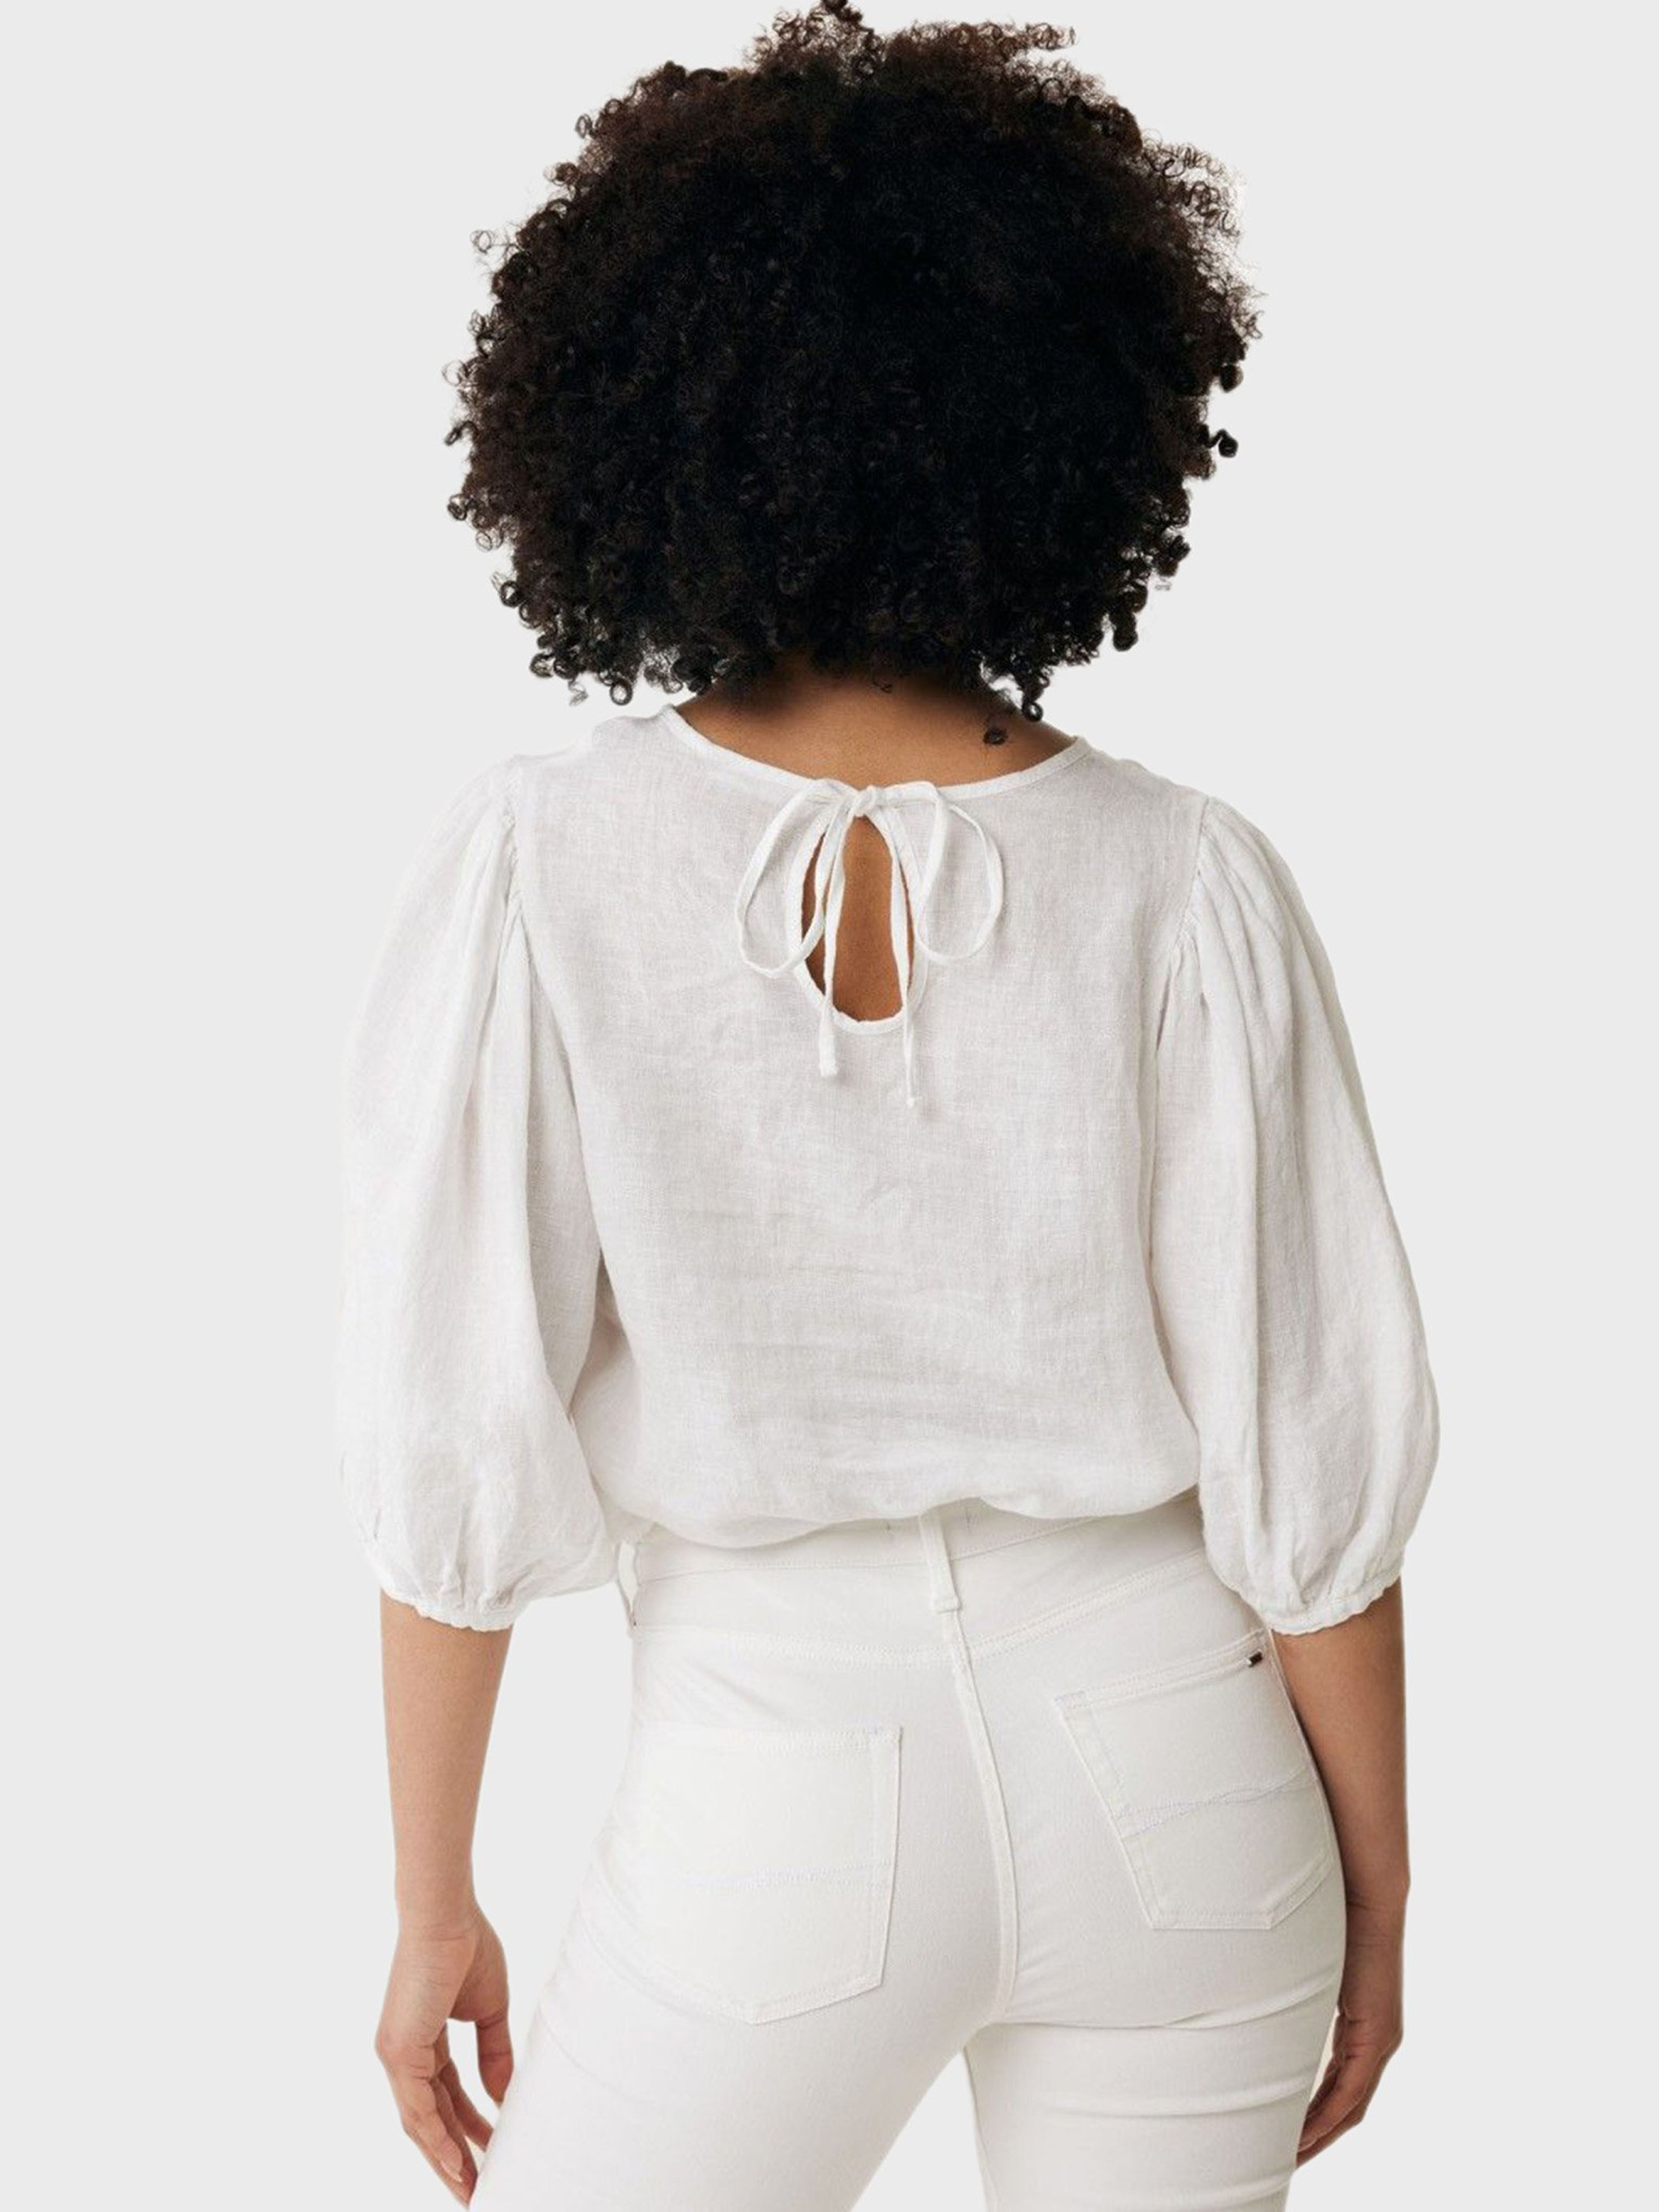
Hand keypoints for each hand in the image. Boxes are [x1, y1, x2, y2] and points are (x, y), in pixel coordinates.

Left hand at [376, 1907, 514, 2201]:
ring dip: (446, 2159)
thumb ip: (494, 2053)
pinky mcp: (398, 2050)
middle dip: (454, 2157)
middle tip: (478, 2189)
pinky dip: (436, 2138)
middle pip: (429, 2120)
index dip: (467, 2128)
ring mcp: (397, 2055)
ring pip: (420, 2123)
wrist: (446, 1914)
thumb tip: (504, 2095)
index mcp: (423, 2042)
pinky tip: (456, 2162)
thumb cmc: (466, 1946)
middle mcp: (403, 2054)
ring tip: (472, 2189)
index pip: (445, 2098)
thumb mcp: (489, 2010)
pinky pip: (417, 2108)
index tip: (491, 2152)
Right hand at [1297, 1899, 1404, 2164]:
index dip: (1312, 2115)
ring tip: (1288, 2158)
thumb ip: (1286, 1992)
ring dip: (1319, 2135)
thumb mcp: (1301, 1967)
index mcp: (1360, 2026)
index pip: (1337, 2086)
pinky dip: (1327, 2117)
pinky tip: (1304, 2135)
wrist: (1362, 1891)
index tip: (1284, 2135)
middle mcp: (1375, 2040)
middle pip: (1345, 2107)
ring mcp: (1380, 2039)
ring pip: (1349, 2106)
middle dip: (1315, 2137)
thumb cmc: (1329, 1916)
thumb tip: (1248, 1994)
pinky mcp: (1378, 2035)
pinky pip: (1352, 2092)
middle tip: (1283, 2160)